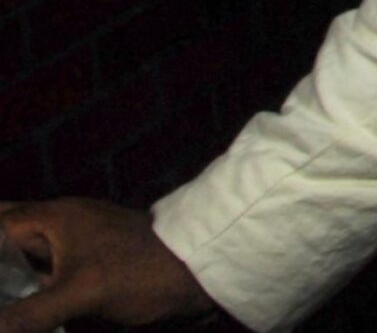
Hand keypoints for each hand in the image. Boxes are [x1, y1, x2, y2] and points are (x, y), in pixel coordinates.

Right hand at [0, 198, 215, 330]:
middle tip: (0, 280)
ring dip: (9, 268)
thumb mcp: (81, 294)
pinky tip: (18, 303)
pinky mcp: (88, 265)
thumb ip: (29, 313)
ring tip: (6, 293)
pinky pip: (44, 268)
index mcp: (55, 217)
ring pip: (25, 251)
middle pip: (10, 230)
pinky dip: (26, 282)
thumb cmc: (141, 273)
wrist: (200, 274)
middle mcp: (61, 225)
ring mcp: (75, 244)